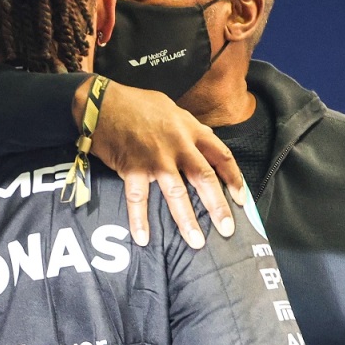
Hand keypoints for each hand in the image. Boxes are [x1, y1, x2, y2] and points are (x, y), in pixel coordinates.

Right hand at [74, 78, 245, 248]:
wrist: (103, 102)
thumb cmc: (136, 104)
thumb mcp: (171, 109)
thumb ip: (188, 128)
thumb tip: (204, 140)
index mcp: (190, 129)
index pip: (221, 155)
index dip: (234, 179)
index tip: (242, 199)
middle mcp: (178, 144)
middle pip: (204, 178)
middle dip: (218, 206)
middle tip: (227, 229)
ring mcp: (156, 157)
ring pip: (176, 193)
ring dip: (187, 220)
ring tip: (196, 242)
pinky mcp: (133, 167)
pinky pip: (138, 198)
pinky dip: (139, 220)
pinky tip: (143, 238)